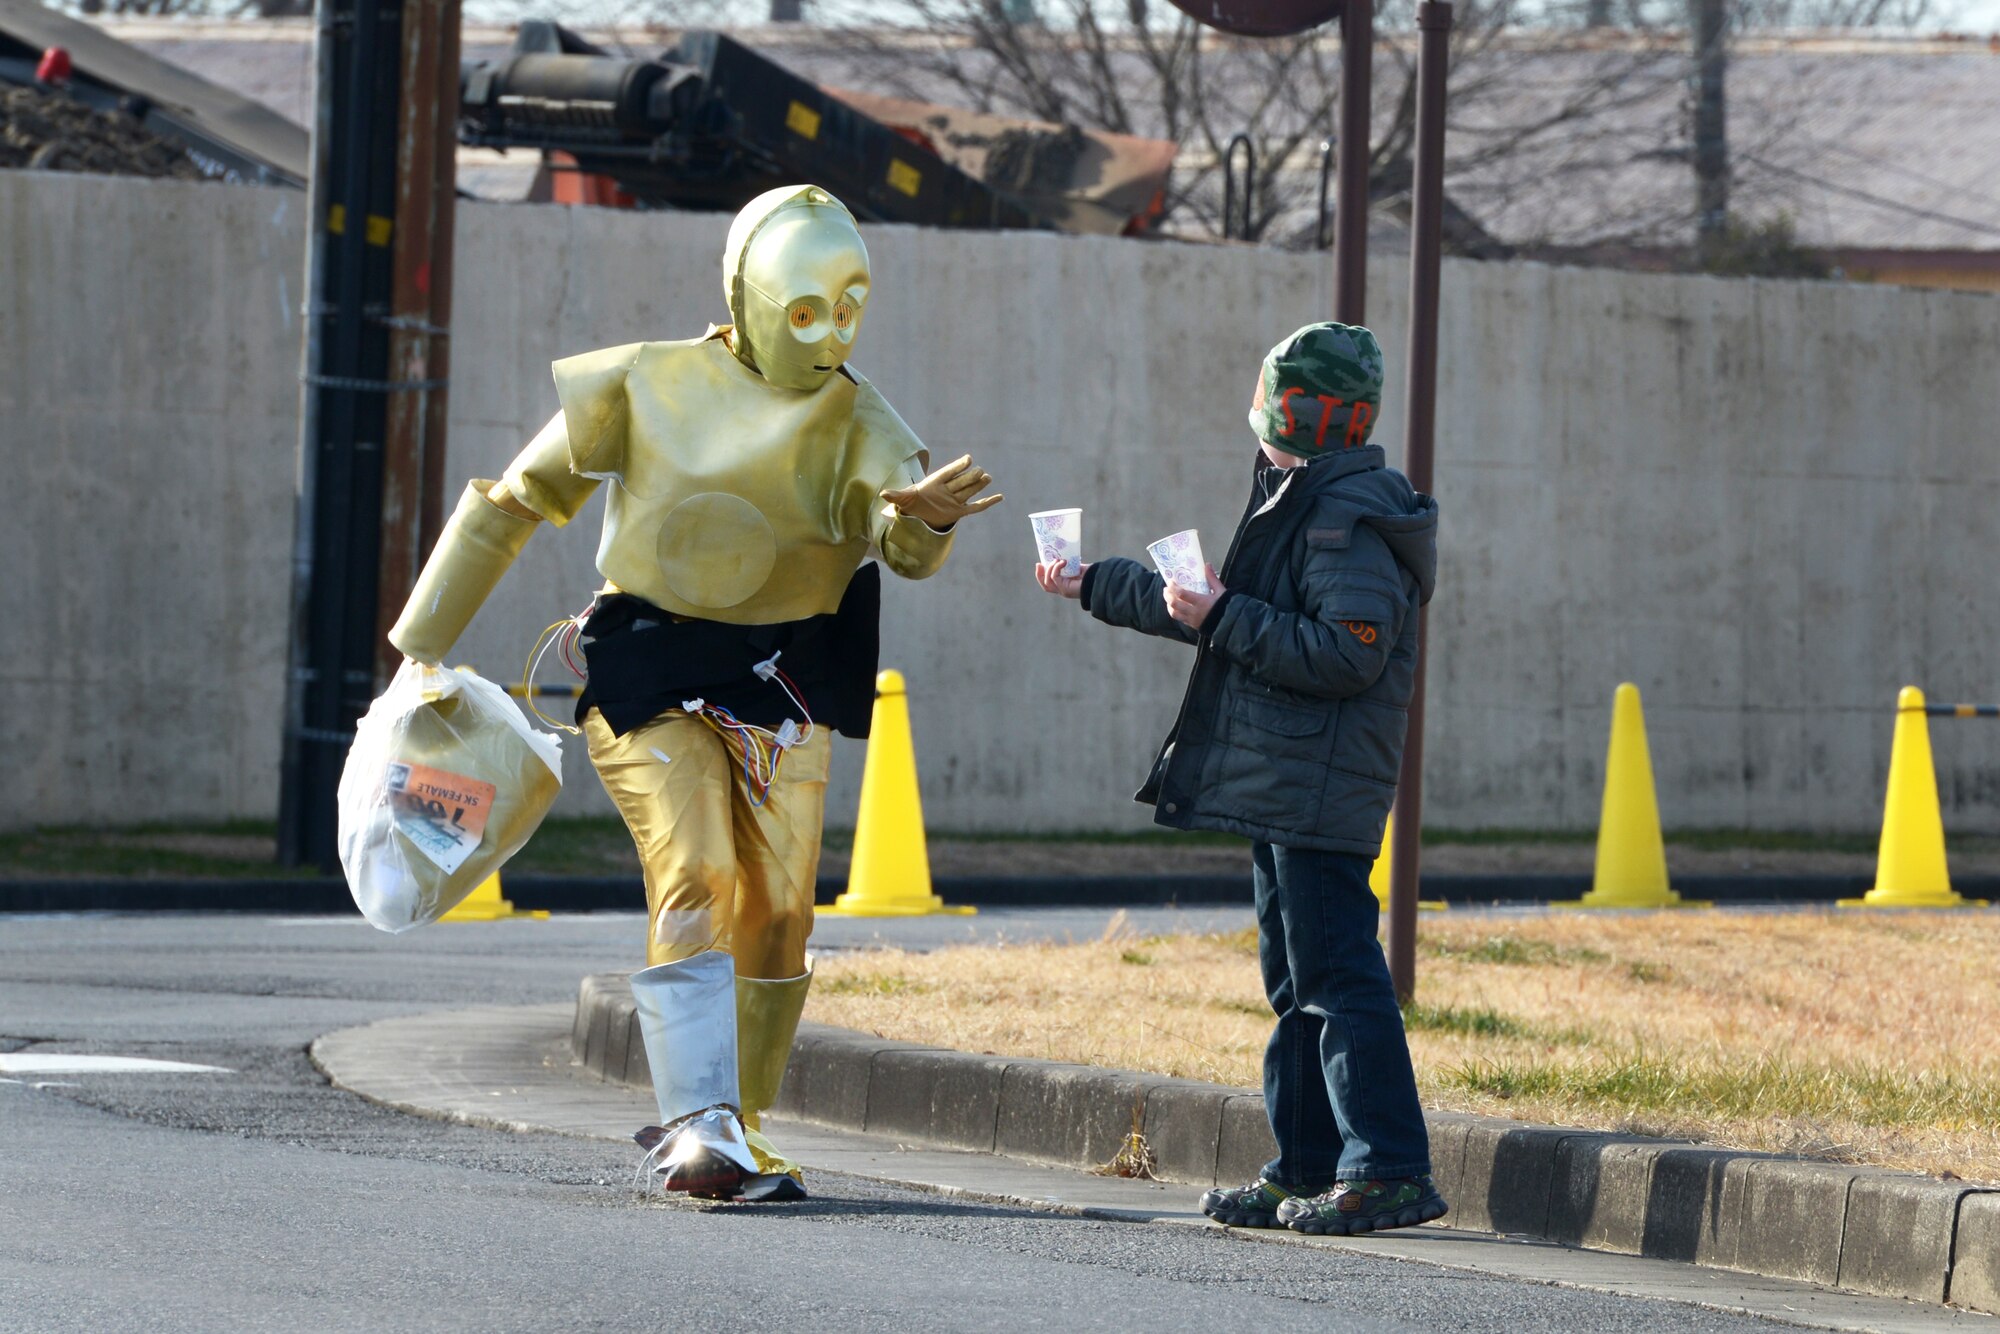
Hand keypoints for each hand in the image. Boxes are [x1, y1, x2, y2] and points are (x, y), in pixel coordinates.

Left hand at [880, 454, 1003, 528]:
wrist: (920, 514)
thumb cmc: (913, 502)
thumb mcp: (903, 500)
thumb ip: (896, 495)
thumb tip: (883, 494)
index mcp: (935, 483)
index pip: (949, 473)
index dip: (958, 466)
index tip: (968, 459)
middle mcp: (948, 489)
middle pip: (961, 482)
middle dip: (970, 477)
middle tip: (980, 471)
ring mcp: (955, 500)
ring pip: (969, 491)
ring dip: (979, 485)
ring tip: (988, 477)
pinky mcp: (960, 511)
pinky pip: (976, 507)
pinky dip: (987, 502)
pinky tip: (1000, 497)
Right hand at [1035, 559, 1087, 598]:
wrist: (1099, 579)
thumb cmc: (1091, 574)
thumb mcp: (1076, 567)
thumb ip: (1068, 565)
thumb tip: (1060, 556)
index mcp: (1064, 585)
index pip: (1049, 583)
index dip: (1042, 574)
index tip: (1039, 564)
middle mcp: (1062, 590)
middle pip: (1045, 586)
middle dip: (1040, 575)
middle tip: (1038, 564)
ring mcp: (1063, 591)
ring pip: (1047, 583)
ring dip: (1049, 569)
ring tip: (1057, 560)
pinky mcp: (1064, 589)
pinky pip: (1054, 578)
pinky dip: (1056, 568)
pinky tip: (1063, 562)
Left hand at [1164, 565, 1224, 629]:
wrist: (1231, 623)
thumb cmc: (1226, 606)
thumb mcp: (1221, 591)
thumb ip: (1212, 578)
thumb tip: (1207, 565)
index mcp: (1200, 601)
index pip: (1181, 594)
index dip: (1173, 587)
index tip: (1170, 582)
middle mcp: (1194, 612)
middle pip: (1174, 604)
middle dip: (1167, 595)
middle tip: (1166, 589)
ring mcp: (1192, 620)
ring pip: (1174, 613)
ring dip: (1169, 605)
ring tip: (1168, 598)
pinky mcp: (1193, 625)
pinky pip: (1180, 619)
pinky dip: (1175, 612)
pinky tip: (1175, 607)